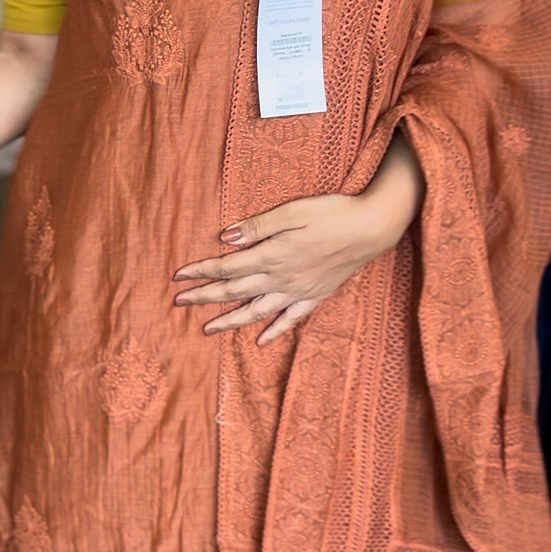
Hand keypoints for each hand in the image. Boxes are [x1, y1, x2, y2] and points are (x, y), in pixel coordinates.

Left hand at [172, 128, 423, 344]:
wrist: (372, 229)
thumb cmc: (333, 212)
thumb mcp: (293, 211)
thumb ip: (258, 227)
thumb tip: (225, 239)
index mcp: (272, 256)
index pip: (226, 268)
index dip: (200, 272)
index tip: (178, 278)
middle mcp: (281, 279)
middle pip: (235, 292)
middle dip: (204, 297)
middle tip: (179, 304)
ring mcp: (298, 291)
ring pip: (256, 312)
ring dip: (229, 321)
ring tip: (207, 329)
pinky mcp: (315, 296)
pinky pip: (290, 319)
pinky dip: (274, 331)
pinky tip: (260, 340)